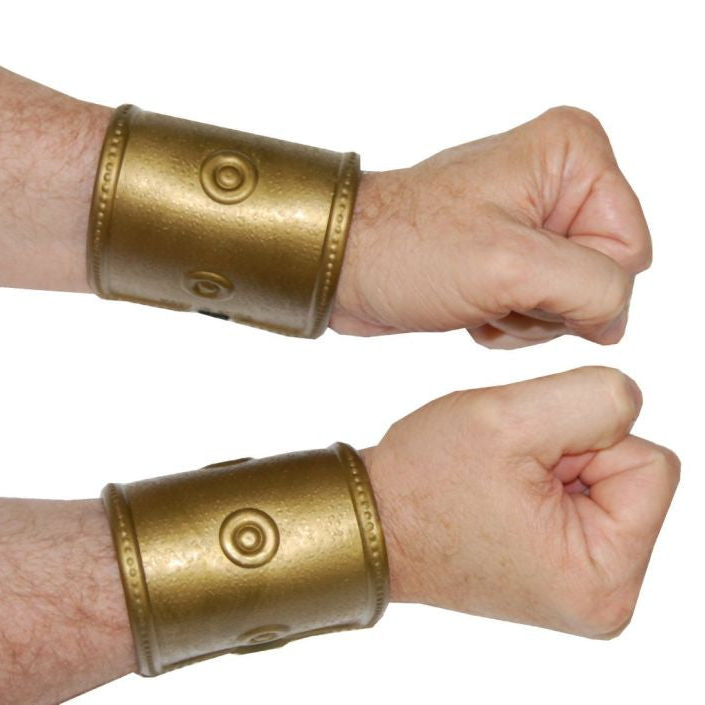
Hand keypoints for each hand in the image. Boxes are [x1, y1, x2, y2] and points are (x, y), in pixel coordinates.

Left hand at [333, 107, 651, 347]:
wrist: (343, 265)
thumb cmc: (407, 248)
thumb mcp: (513, 266)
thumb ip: (594, 289)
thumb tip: (611, 318)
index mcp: (573, 155)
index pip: (628, 252)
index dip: (578, 284)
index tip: (517, 277)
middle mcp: (559, 179)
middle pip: (602, 277)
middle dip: (547, 303)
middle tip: (491, 288)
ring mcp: (534, 219)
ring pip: (571, 300)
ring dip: (522, 316)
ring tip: (474, 295)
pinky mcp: (509, 253)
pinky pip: (540, 309)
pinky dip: (507, 321)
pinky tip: (468, 306)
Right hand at [364, 366, 678, 636]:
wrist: (374, 519)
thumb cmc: (424, 482)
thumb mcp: (509, 420)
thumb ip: (596, 398)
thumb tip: (629, 403)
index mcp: (605, 577)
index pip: (652, 465)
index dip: (585, 441)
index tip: (522, 464)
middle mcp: (606, 598)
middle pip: (634, 476)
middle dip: (571, 455)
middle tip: (505, 475)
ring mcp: (587, 589)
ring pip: (608, 482)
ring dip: (556, 466)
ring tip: (500, 485)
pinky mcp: (566, 573)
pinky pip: (586, 500)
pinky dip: (547, 482)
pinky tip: (504, 496)